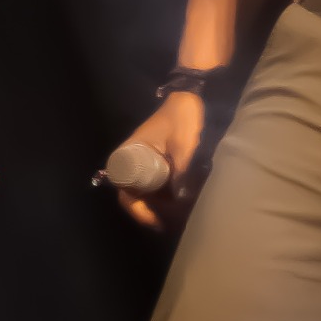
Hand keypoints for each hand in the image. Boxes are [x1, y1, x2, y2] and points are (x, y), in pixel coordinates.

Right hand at [112, 88, 203, 232]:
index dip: (138, 210)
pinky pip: (158, 184)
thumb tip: (181, 202)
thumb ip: (183, 172)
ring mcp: (146, 160)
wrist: (194, 96)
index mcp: (130, 153)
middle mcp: (133, 158)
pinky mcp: (158, 161)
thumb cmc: (184, 117)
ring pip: (148, 191)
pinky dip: (167, 196)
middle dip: (151, 212)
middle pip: (136, 195)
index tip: (157, 221)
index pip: (125, 190)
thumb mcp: (184, 145)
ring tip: (179, 219)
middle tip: (170, 225)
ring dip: (161, 206)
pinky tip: (183, 204)